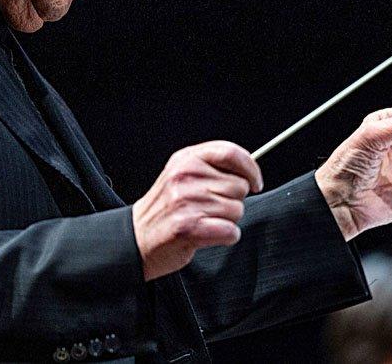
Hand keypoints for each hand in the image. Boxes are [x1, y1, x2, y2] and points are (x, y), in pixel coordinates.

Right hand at [132, 141, 262, 280]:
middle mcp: (185, 177)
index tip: (255, 182)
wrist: (136, 238)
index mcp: (186, 159)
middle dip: (232, 201)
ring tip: (203, 221)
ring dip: (227, 220)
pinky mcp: (190, 227)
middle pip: (239, 186)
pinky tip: (206, 234)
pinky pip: (231, 231)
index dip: (250, 168)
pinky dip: (225, 237)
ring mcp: (187, 202)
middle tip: (209, 208)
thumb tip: (248, 170)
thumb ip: (210, 166)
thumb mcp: (180, 174)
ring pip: (237, 210)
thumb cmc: (165, 208)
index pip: (231, 153)